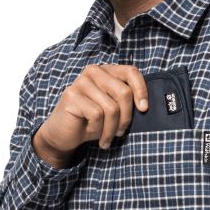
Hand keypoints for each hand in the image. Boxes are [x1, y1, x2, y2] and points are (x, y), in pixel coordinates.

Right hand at [32, 64, 147, 166]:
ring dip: (112, 129)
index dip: (141, 90)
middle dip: (126, 117)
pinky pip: (97, 114)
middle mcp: (94, 71)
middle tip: (120, 132)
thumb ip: (126, 102)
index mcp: (107, 71)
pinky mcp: (71, 95)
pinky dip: (98, 129)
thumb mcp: (113, 109)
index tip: (144, 109)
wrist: (64, 134)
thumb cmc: (92, 121)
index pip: (131, 72)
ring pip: (111, 107)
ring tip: (107, 138)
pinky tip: (93, 134)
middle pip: (124, 92)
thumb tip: (145, 106)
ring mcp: (81, 82)